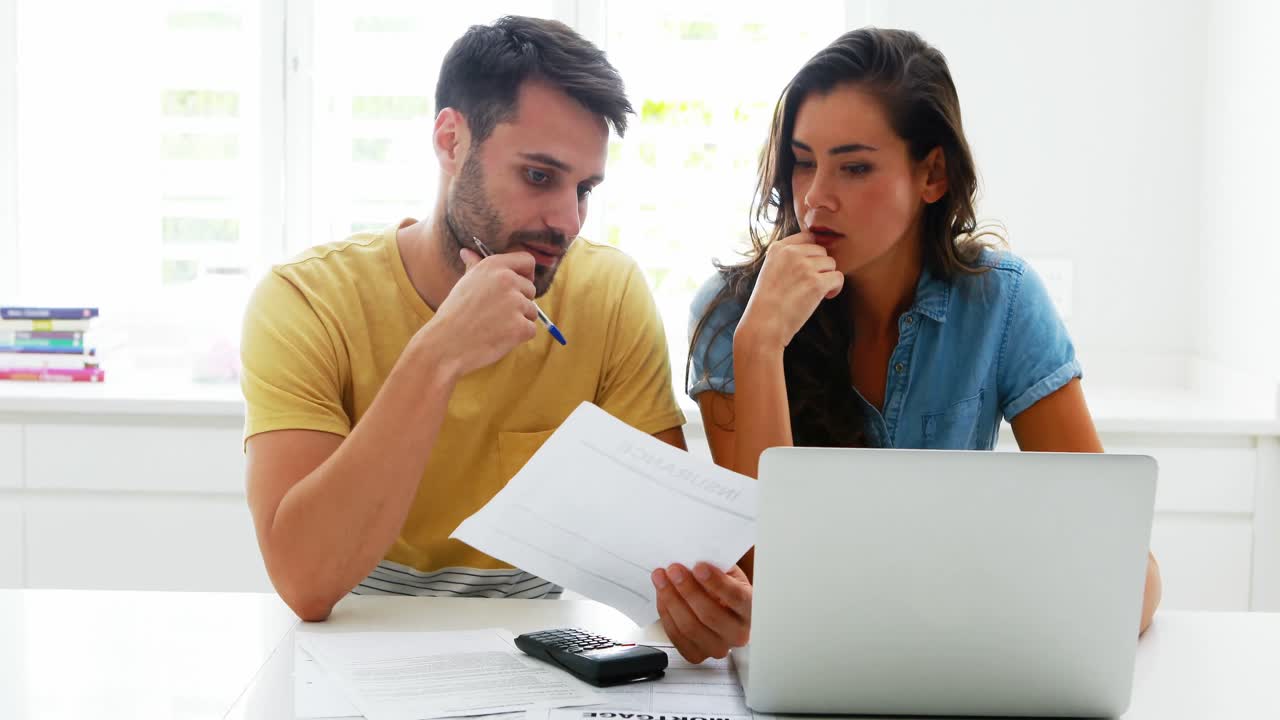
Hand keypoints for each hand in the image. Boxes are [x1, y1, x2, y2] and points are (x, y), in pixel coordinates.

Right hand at [429, 248, 537, 376]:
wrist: (445, 345)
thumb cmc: (453, 315)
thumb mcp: (464, 284)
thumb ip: (474, 267)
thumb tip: (467, 252)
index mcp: (493, 265)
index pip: (527, 260)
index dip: (527, 274)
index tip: (519, 286)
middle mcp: (507, 279)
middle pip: (531, 290)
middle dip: (519, 303)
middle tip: (495, 315)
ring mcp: (515, 303)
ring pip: (531, 311)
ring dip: (518, 321)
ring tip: (492, 326)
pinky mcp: (520, 326)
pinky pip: (530, 330)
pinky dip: (518, 337)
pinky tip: (497, 337)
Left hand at [652, 562, 751, 662]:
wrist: (723, 610)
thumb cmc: (726, 589)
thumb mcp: (729, 573)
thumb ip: (716, 566)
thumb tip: (693, 558)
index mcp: (750, 609)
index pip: (736, 598)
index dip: (716, 582)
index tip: (699, 566)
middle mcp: (738, 633)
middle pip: (710, 615)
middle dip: (688, 589)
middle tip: (674, 570)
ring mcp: (718, 647)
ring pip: (690, 627)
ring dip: (671, 599)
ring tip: (661, 579)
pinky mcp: (697, 655)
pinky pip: (676, 636)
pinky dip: (666, 613)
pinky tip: (662, 596)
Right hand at [736, 232, 842, 350]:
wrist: (763, 325)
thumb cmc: (766, 303)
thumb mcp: (770, 270)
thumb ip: (787, 258)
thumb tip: (815, 255)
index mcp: (778, 248)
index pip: (807, 236)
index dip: (813, 253)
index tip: (810, 268)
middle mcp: (792, 253)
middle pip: (822, 251)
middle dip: (821, 267)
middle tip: (812, 284)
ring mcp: (804, 267)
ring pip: (831, 263)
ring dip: (828, 277)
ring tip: (817, 292)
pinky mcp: (816, 283)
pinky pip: (838, 277)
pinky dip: (835, 288)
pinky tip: (826, 297)